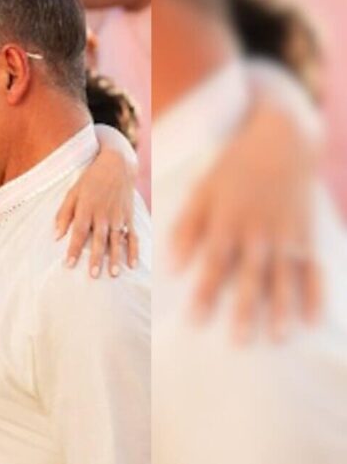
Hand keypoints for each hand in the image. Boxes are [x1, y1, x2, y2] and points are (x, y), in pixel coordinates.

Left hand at [56, 125, 138, 277]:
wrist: (117, 164)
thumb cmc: (90, 179)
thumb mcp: (72, 192)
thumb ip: (64, 214)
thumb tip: (56, 236)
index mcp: (87, 208)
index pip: (79, 232)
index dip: (74, 249)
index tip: (69, 264)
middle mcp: (104, 214)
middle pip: (99, 239)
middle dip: (96, 258)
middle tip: (93, 275)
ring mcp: (119, 216)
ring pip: (117, 240)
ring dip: (116, 258)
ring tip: (113, 274)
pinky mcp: (130, 216)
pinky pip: (133, 236)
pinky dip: (134, 250)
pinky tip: (132, 265)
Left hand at [173, 82, 319, 343]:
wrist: (281, 143)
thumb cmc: (232, 171)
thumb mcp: (202, 192)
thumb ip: (185, 228)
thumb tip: (170, 267)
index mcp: (228, 223)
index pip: (214, 265)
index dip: (205, 294)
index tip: (195, 322)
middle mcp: (259, 232)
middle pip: (252, 277)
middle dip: (245, 310)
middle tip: (239, 342)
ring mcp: (288, 236)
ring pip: (285, 279)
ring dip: (281, 310)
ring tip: (276, 338)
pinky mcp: (308, 236)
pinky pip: (314, 271)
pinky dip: (315, 296)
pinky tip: (311, 321)